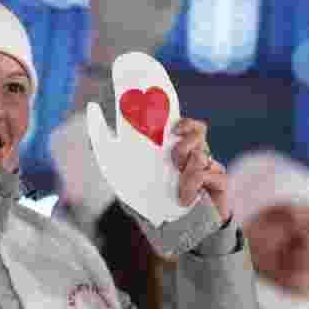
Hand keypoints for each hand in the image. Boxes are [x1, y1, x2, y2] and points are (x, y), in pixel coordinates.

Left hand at [86, 52, 217, 225]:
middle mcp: (186, 150)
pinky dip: (191, 181)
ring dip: (186, 151)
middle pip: (190, 124)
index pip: (167, 111)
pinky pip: (207, 170)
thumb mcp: (118, 169)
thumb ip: (103, 139)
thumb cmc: (149, 200)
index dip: (160, 89)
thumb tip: (92, 107)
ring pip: (198, 143)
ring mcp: (204, 164)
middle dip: (181, 121)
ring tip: (175, 162)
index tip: (146, 74)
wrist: (178, 235)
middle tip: (171, 130)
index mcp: (165, 143)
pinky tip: (182, 195)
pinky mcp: (217, 181)